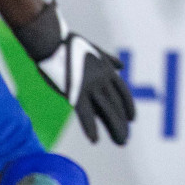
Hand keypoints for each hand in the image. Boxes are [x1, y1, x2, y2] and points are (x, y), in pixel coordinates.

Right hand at [13, 2, 135, 145]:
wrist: (51, 41)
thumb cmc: (70, 44)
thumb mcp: (95, 51)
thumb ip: (109, 60)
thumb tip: (121, 66)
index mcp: (107, 70)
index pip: (123, 92)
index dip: (128, 106)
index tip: (132, 119)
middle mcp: (102, 80)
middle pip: (116, 105)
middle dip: (121, 123)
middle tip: (125, 139)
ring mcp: (90, 87)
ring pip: (106, 111)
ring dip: (114, 128)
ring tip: (121, 142)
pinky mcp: (74, 93)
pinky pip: (84, 113)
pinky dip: (90, 127)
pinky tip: (94, 140)